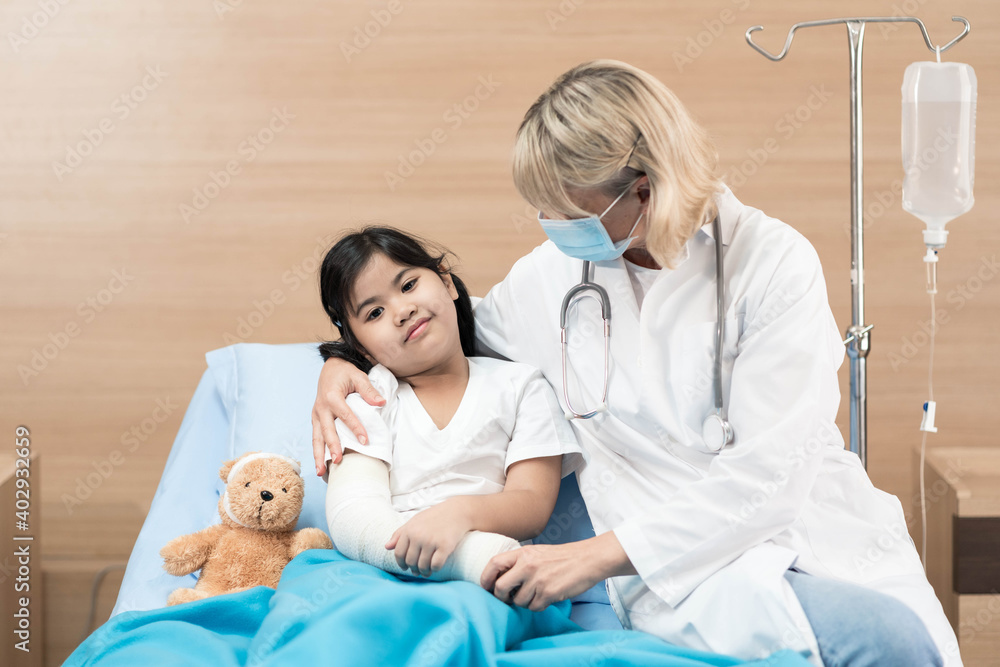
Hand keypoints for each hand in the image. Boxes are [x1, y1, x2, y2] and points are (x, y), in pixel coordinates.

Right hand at [311, 358, 384, 476]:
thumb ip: (369, 390)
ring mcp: (316, 414)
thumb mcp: (358, 376)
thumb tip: (381, 402)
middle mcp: (321, 407)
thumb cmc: (345, 373)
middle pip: (327, 430)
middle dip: (332, 447)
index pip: (345, 415)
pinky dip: (317, 451)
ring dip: (318, 455)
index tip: (365, 441)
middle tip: (338, 461)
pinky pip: (316, 437)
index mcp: (332, 396)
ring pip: (317, 437)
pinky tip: (321, 465)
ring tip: (321, 472)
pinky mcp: (316, 419)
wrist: (330, 367)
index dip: (355, 428)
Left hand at [385, 499, 472, 576]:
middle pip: (410, 561)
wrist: (457, 511)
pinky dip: (435, 569)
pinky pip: (436, 565)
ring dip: (424, 571)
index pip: (399, 553)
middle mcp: (419, 536)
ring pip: (422, 565)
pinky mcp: (445, 546)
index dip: (401, 563)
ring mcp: (432, 541)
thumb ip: (400, 534)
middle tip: (418, 571)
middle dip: (413, 569)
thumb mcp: (415, 521)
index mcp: (409, 530)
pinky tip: (435, 567)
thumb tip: (386, 547)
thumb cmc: (434, 517)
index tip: (405, 567)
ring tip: (426, 572)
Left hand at [480, 541, 602, 611]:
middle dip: (501, 597)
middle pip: (501, 588)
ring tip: (537, 592)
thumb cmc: (563, 557)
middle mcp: (527, 566)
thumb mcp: (537, 553)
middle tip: (507, 599)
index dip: (486, 577)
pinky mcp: (548, 593)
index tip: (485, 587)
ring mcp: (537, 580)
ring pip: (518, 602)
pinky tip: (548, 596)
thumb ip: (520, 563)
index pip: (494, 563)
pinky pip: (534, 607)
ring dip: (525, 602)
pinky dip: (538, 605)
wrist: (587, 559)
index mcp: (523, 553)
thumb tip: (502, 581)